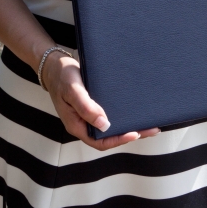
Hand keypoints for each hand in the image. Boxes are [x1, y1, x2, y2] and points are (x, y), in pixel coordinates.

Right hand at [43, 50, 159, 149]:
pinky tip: (135, 111)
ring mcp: (89, 116)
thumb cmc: (62, 76)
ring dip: (130, 126)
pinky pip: (110, 116)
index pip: (100, 142)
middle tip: (152, 129)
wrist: (55, 65)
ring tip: (149, 123)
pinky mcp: (94, 107)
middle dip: (131, 134)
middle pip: (109, 137)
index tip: (135, 133)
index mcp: (77, 125)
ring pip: (112, 127)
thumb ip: (86, 107)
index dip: (118, 140)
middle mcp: (84, 123)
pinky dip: (123, 116)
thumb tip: (104, 125)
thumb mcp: (73, 90)